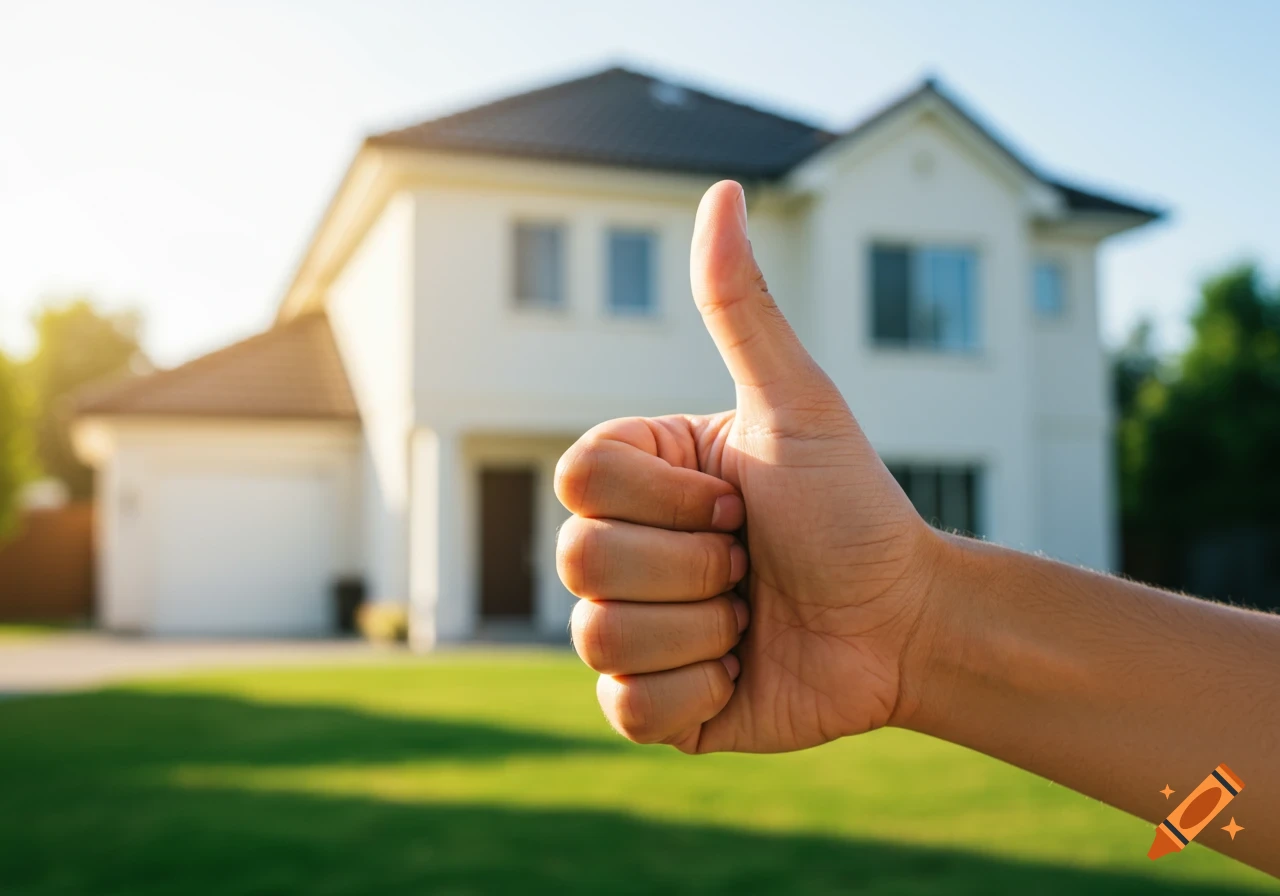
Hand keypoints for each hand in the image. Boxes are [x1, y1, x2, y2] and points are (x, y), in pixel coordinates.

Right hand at [555, 180, 943, 753]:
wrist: (904, 623)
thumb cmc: (853, 507)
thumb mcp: (797, 403)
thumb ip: (742, 308)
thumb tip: (722, 192)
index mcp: (639, 478)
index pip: (580, 482)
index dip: (668, 499)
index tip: (739, 499)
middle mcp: (622, 549)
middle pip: (581, 561)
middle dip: (694, 566)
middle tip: (751, 560)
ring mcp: (633, 629)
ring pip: (601, 637)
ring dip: (703, 629)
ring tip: (752, 616)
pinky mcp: (654, 704)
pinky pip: (626, 710)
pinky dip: (699, 693)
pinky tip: (741, 670)